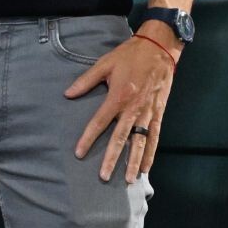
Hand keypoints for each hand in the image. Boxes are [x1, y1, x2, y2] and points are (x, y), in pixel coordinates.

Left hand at [66, 32, 175, 182]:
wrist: (159, 47)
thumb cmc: (130, 54)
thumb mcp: (105, 63)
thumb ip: (86, 80)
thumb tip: (67, 94)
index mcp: (118, 96)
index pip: (100, 122)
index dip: (88, 138)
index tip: (79, 153)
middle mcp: (133, 109)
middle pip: (121, 138)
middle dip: (112, 159)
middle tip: (104, 177)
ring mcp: (147, 112)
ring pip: (140, 142)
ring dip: (134, 161)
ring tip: (129, 179)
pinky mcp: (158, 112)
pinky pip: (154, 136)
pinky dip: (151, 153)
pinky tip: (147, 166)